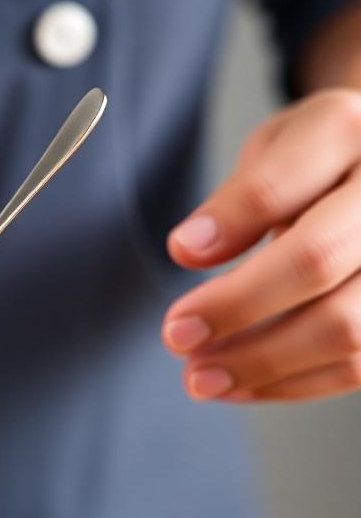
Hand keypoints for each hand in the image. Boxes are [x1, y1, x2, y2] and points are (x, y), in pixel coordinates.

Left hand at [162, 89, 360, 401]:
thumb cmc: (323, 164)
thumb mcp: (278, 150)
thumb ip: (241, 195)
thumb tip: (190, 249)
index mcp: (347, 134)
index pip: (280, 185)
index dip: (228, 222)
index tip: (180, 251)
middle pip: (315, 260)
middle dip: (235, 306)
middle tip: (176, 335)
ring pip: (345, 327)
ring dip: (261, 362)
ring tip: (200, 376)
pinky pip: (358, 364)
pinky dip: (292, 383)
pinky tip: (241, 384)